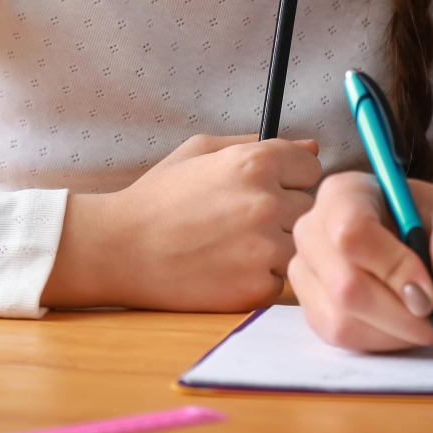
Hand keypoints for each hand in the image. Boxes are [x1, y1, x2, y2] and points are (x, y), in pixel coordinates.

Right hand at [41, 134, 320, 310]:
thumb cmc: (158, 197)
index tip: (266, 187)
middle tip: (241, 220)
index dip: (290, 178)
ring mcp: (263, 249)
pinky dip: (260, 278)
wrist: (120, 248)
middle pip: (309, 208)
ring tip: (233, 245)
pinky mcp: (256, 288)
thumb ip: (258, 145)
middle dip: (283, 212)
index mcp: (255, 162)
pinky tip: (227, 268)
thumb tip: (311, 149)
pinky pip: (280, 280)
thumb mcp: (200, 151)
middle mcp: (265, 203)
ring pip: (298, 246)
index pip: (312, 169)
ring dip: (275, 247)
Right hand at [288, 171, 432, 351]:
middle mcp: (314, 229)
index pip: (352, 232)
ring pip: (344, 320)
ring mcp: (308, 272)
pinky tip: (407, 326)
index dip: (393, 268)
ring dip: (399, 332)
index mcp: (345, 193)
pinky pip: (344, 338)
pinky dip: (385, 342)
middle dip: (402, 313)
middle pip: (346, 285)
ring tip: (431, 321)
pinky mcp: (313, 308)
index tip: (432, 294)